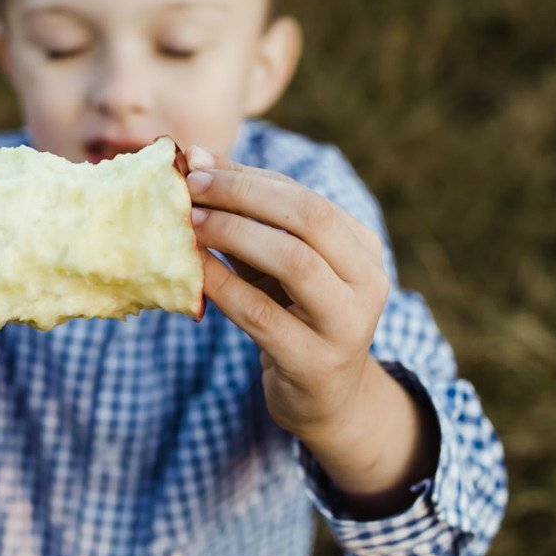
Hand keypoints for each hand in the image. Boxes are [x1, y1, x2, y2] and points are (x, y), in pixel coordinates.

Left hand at [185, 146, 434, 511]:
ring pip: (294, 262)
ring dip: (234, 234)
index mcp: (362, 247)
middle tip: (189, 186)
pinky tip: (191, 269)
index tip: (194, 162)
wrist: (324, 398)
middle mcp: (366, 282)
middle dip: (243, 195)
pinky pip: (261, 314)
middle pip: (308, 218)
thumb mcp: (275, 264)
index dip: (248, 177)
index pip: (305, 196)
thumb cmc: (292, 315)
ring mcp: (346, 325)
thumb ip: (246, 217)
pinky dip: (222, 286)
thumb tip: (195, 157)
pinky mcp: (313, 362)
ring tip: (189, 222)